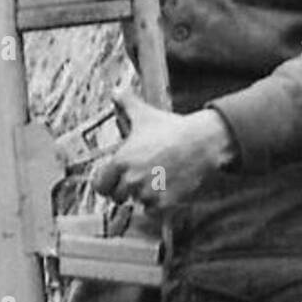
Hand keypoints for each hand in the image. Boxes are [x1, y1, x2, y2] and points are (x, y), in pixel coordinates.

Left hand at [90, 89, 236, 211]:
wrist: (201, 142)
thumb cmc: (171, 129)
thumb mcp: (145, 114)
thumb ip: (126, 103)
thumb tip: (116, 90)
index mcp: (121, 161)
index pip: (100, 185)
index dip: (107, 182)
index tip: (115, 179)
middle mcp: (131, 179)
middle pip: (117, 196)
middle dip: (126, 189)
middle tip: (139, 178)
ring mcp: (148, 193)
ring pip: (137, 203)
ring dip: (144, 196)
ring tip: (156, 179)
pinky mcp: (165, 203)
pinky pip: (153, 212)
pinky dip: (158, 205)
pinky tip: (166, 189)